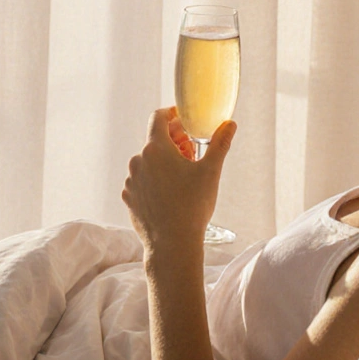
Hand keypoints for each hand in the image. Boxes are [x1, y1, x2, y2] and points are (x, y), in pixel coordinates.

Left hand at [121, 107, 235, 253]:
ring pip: (147, 161)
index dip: (172, 115)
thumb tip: (229, 124)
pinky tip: (170, 193)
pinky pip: (141, 180)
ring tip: (183, 176)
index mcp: (155, 149)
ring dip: (163, 162)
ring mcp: (130, 180)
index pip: (158, 117)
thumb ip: (219, 143)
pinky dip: (154, 180)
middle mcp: (137, 161)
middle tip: (192, 151)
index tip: (185, 121)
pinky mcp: (128, 197)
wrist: (172, 244)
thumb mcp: (211, 172)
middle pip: (155, 140)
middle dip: (174, 141)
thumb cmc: (192, 207)